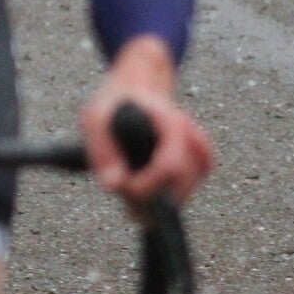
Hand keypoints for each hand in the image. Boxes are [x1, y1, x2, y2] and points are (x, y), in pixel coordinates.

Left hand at [79, 37, 214, 206]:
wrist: (136, 86)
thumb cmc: (114, 102)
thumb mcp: (96, 118)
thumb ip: (103, 150)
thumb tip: (114, 186)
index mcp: (172, 123)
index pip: (170, 166)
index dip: (148, 185)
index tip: (125, 191)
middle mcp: (191, 137)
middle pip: (182, 184)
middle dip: (154, 200)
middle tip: (127, 206)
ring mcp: (197, 150)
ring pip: (186, 190)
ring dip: (160, 199)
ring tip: (133, 195)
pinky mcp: (198, 161)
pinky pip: (187, 188)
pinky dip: (167, 194)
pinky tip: (149, 189)